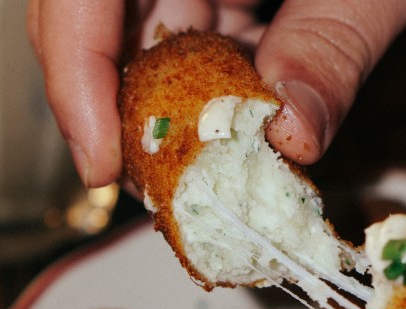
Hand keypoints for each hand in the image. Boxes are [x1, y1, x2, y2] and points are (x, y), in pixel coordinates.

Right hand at [27, 0, 405, 186]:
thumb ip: (332, 47)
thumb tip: (291, 141)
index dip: (73, 76)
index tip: (101, 168)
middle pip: (100, 22)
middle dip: (127, 112)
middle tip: (164, 189)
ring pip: (150, 38)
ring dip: (177, 114)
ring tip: (211, 175)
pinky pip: (196, 36)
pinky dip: (215, 93)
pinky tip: (242, 134)